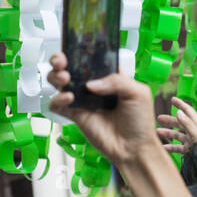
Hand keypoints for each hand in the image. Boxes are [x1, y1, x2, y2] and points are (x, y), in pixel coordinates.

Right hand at [47, 53, 161, 168]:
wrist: (134, 149)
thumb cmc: (140, 121)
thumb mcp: (137, 93)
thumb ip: (116, 81)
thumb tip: (91, 84)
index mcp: (108, 76)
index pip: (91, 57)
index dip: (81, 50)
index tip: (75, 47)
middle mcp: (93, 86)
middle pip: (70, 67)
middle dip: (60, 60)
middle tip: (62, 61)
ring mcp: (82, 100)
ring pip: (59, 83)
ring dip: (56, 76)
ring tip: (65, 78)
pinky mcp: (75, 115)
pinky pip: (57, 105)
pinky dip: (57, 100)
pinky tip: (68, 98)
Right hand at [156, 97, 196, 153]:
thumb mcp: (196, 133)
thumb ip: (187, 122)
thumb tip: (178, 112)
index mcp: (196, 124)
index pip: (188, 111)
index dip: (180, 104)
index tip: (173, 99)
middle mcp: (193, 131)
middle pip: (180, 122)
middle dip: (169, 120)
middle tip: (159, 118)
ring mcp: (191, 140)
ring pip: (177, 134)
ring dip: (167, 132)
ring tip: (157, 132)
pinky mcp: (189, 149)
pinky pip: (177, 147)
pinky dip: (170, 147)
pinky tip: (163, 147)